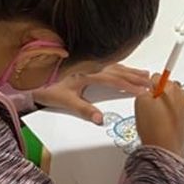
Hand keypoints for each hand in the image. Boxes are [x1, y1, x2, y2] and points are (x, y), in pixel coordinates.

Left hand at [32, 63, 150, 122]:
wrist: (32, 74)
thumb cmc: (47, 87)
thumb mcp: (66, 101)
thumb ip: (84, 109)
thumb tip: (100, 119)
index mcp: (87, 73)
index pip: (113, 80)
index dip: (129, 85)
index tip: (143, 91)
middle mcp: (90, 66)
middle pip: (118, 71)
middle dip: (136, 77)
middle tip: (152, 83)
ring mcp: (89, 64)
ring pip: (115, 66)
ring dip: (131, 70)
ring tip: (146, 74)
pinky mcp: (86, 64)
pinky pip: (108, 64)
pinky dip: (121, 67)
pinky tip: (126, 69)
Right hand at [135, 79, 183, 157]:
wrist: (165, 148)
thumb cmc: (154, 127)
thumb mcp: (140, 102)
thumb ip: (144, 90)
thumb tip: (148, 89)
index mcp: (172, 87)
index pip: (157, 77)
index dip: (149, 87)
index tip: (147, 94)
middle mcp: (182, 95)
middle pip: (167, 87)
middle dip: (159, 94)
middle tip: (149, 107)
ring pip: (172, 99)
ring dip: (164, 104)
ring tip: (155, 117)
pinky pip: (176, 110)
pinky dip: (169, 113)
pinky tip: (161, 123)